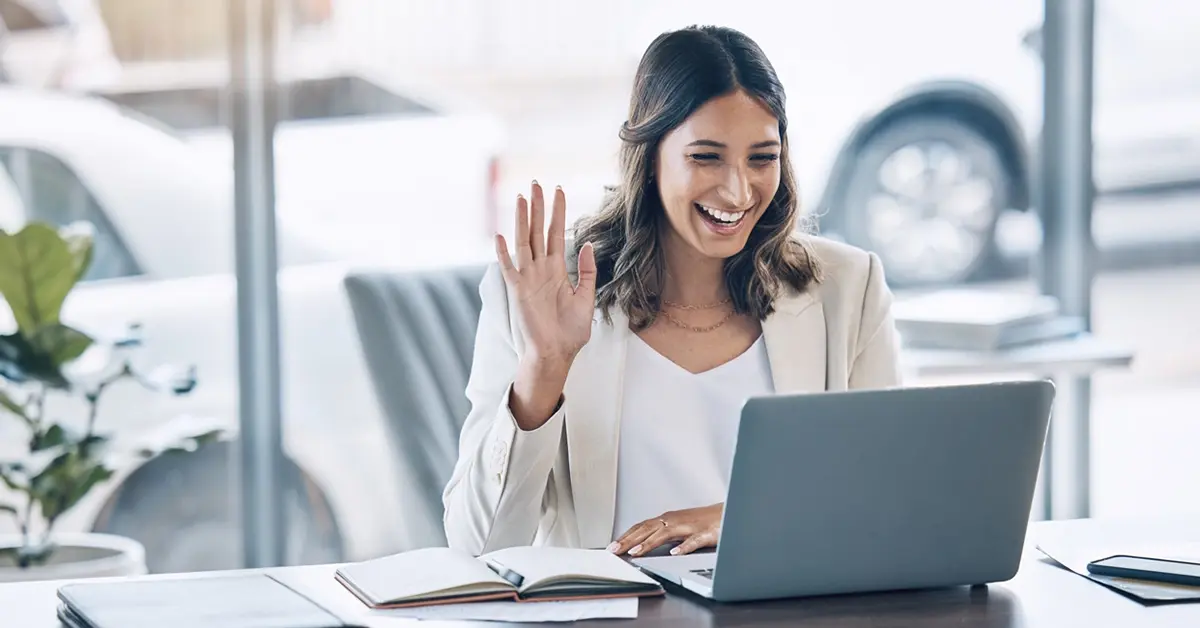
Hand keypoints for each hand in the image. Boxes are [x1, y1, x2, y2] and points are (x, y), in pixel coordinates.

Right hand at [496, 181, 597, 367]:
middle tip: (536, 183)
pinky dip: (503, 254)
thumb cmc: (571, 330)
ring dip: (522, 221)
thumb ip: (587, 271)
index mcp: (557, 269)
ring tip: (522, 198)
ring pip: (524, 242)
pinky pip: (509, 269)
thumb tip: (587, 244)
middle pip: (538, 231)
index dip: (558, 212)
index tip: (559, 191)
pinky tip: (500, 237)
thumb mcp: (586, 298)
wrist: (558, 352)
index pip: (557, 233)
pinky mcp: (518, 292)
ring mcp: (528, 278)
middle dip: (538, 207)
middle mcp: (541, 269)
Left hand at [607, 504, 722, 556]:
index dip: (626, 536)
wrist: (730, 513)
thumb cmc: (703, 522)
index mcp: (667, 519)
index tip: (612, 546)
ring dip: (649, 543)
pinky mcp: (706, 534)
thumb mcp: (678, 529)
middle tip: (614, 550)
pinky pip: (693, 541)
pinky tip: (676, 553)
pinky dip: (684, 546)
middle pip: (648, 529)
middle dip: (629, 540)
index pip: (641, 527)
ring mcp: (690, 527)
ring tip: (635, 552)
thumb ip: (662, 536)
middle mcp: (675, 520)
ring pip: (665, 534)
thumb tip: (641, 545)